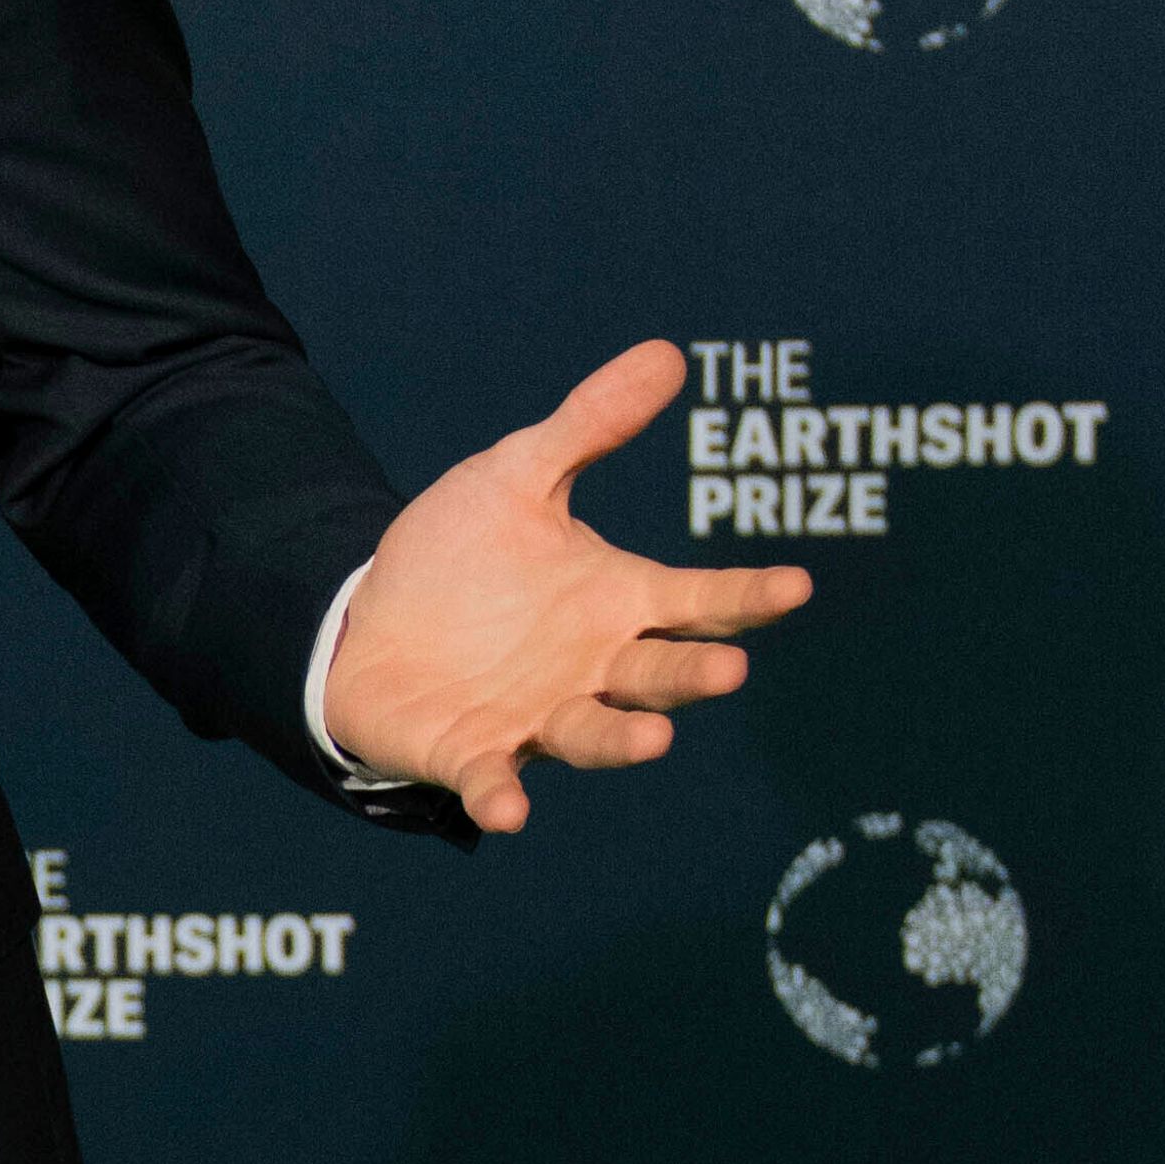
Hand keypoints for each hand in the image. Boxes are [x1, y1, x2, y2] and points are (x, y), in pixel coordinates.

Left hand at [321, 341, 808, 837]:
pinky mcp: (473, 753)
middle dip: (692, 674)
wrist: (368, 619)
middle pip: (658, 674)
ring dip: (624, 740)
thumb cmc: (459, 557)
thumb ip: (589, 426)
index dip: (747, 597)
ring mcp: (535, 716)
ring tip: (657, 739)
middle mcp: (590, 667)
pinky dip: (501, 796)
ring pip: (593, 735)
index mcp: (614, 602)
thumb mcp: (518, 476)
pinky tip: (508, 810)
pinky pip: (492, 780)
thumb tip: (667, 353)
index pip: (697, 600)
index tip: (796, 585)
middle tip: (728, 670)